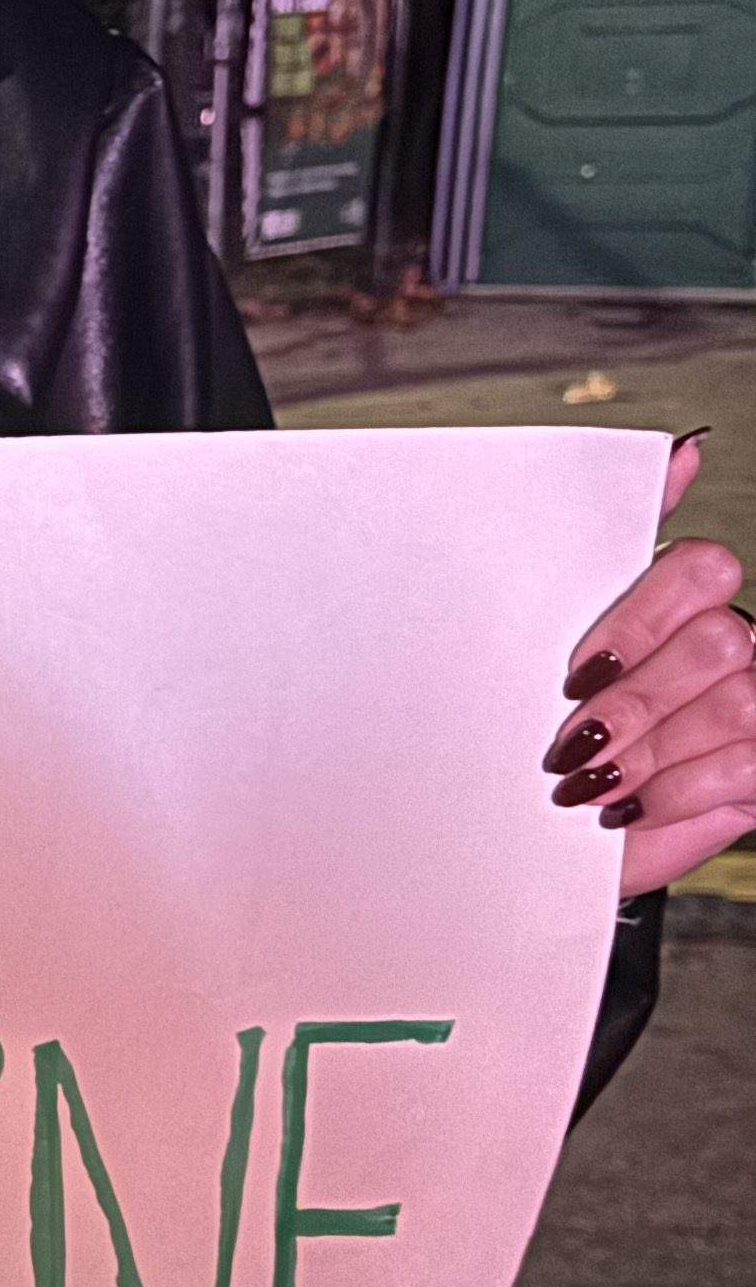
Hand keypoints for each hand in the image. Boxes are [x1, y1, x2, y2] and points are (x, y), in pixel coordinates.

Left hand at [545, 440, 753, 897]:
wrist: (551, 840)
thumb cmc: (559, 739)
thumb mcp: (561, 647)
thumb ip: (610, 547)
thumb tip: (684, 446)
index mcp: (687, 605)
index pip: (701, 569)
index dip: (638, 623)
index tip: (575, 676)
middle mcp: (736, 645)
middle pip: (719, 641)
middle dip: (636, 702)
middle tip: (571, 745)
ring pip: (738, 702)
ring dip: (650, 752)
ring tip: (592, 785)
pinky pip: (745, 763)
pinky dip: (675, 792)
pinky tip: (630, 807)